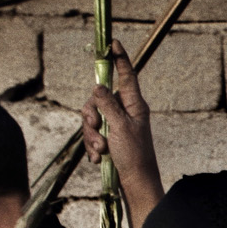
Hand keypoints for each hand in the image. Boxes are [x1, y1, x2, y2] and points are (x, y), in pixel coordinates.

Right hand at [80, 47, 162, 227]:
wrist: (134, 184)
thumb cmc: (134, 156)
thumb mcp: (120, 127)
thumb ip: (108, 105)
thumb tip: (98, 86)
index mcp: (134, 105)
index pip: (126, 76)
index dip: (119, 59)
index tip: (113, 43)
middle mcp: (125, 112)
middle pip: (98, 99)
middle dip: (92, 115)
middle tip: (97, 128)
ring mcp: (116, 126)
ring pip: (91, 119)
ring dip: (91, 135)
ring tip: (101, 150)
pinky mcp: (108, 140)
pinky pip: (91, 135)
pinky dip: (92, 147)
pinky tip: (99, 159)